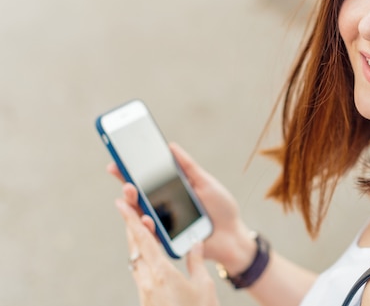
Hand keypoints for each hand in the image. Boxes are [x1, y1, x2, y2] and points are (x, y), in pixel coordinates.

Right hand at [107, 143, 256, 270]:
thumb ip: (188, 167)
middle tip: (119, 173)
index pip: (147, 180)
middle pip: (139, 196)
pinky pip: (153, 234)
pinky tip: (146, 217)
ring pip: (141, 214)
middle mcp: (164, 207)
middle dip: (127, 184)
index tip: (118, 159)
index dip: (132, 171)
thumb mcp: (205, 182)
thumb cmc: (221, 208)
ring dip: (132, 203)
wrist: (234, 234)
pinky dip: (148, 225)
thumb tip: (170, 146)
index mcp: (171, 191)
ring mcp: (164, 224)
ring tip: (129, 190)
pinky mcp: (168, 240)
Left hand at [116, 198, 219, 305]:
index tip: (121, 202)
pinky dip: (143, 256)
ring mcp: (145, 291)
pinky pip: (141, 271)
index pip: (143, 240)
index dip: (131, 219)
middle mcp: (148, 280)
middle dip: (130, 223)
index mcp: (162, 273)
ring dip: (136, 239)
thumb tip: (195, 242)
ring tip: (137, 223)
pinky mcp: (147, 300)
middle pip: (135, 246)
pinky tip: (148, 253)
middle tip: (125, 202)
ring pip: (136, 258)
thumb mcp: (203, 287)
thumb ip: (196, 262)